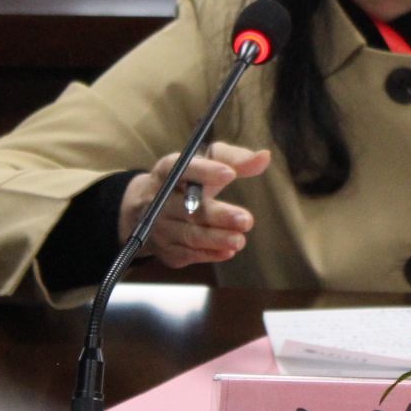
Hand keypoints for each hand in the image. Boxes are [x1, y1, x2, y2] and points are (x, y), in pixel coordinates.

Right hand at [119, 143, 270, 267]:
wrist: (145, 207)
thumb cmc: (187, 180)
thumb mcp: (206, 162)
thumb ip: (234, 159)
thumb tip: (264, 157)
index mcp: (168, 171)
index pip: (184, 169)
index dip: (206, 171)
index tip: (229, 174)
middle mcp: (158, 199)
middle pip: (189, 209)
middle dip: (218, 215)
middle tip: (245, 220)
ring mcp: (159, 227)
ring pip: (189, 235)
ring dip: (216, 239)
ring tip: (240, 240)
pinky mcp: (165, 249)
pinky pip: (188, 254)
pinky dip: (209, 254)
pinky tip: (228, 251)